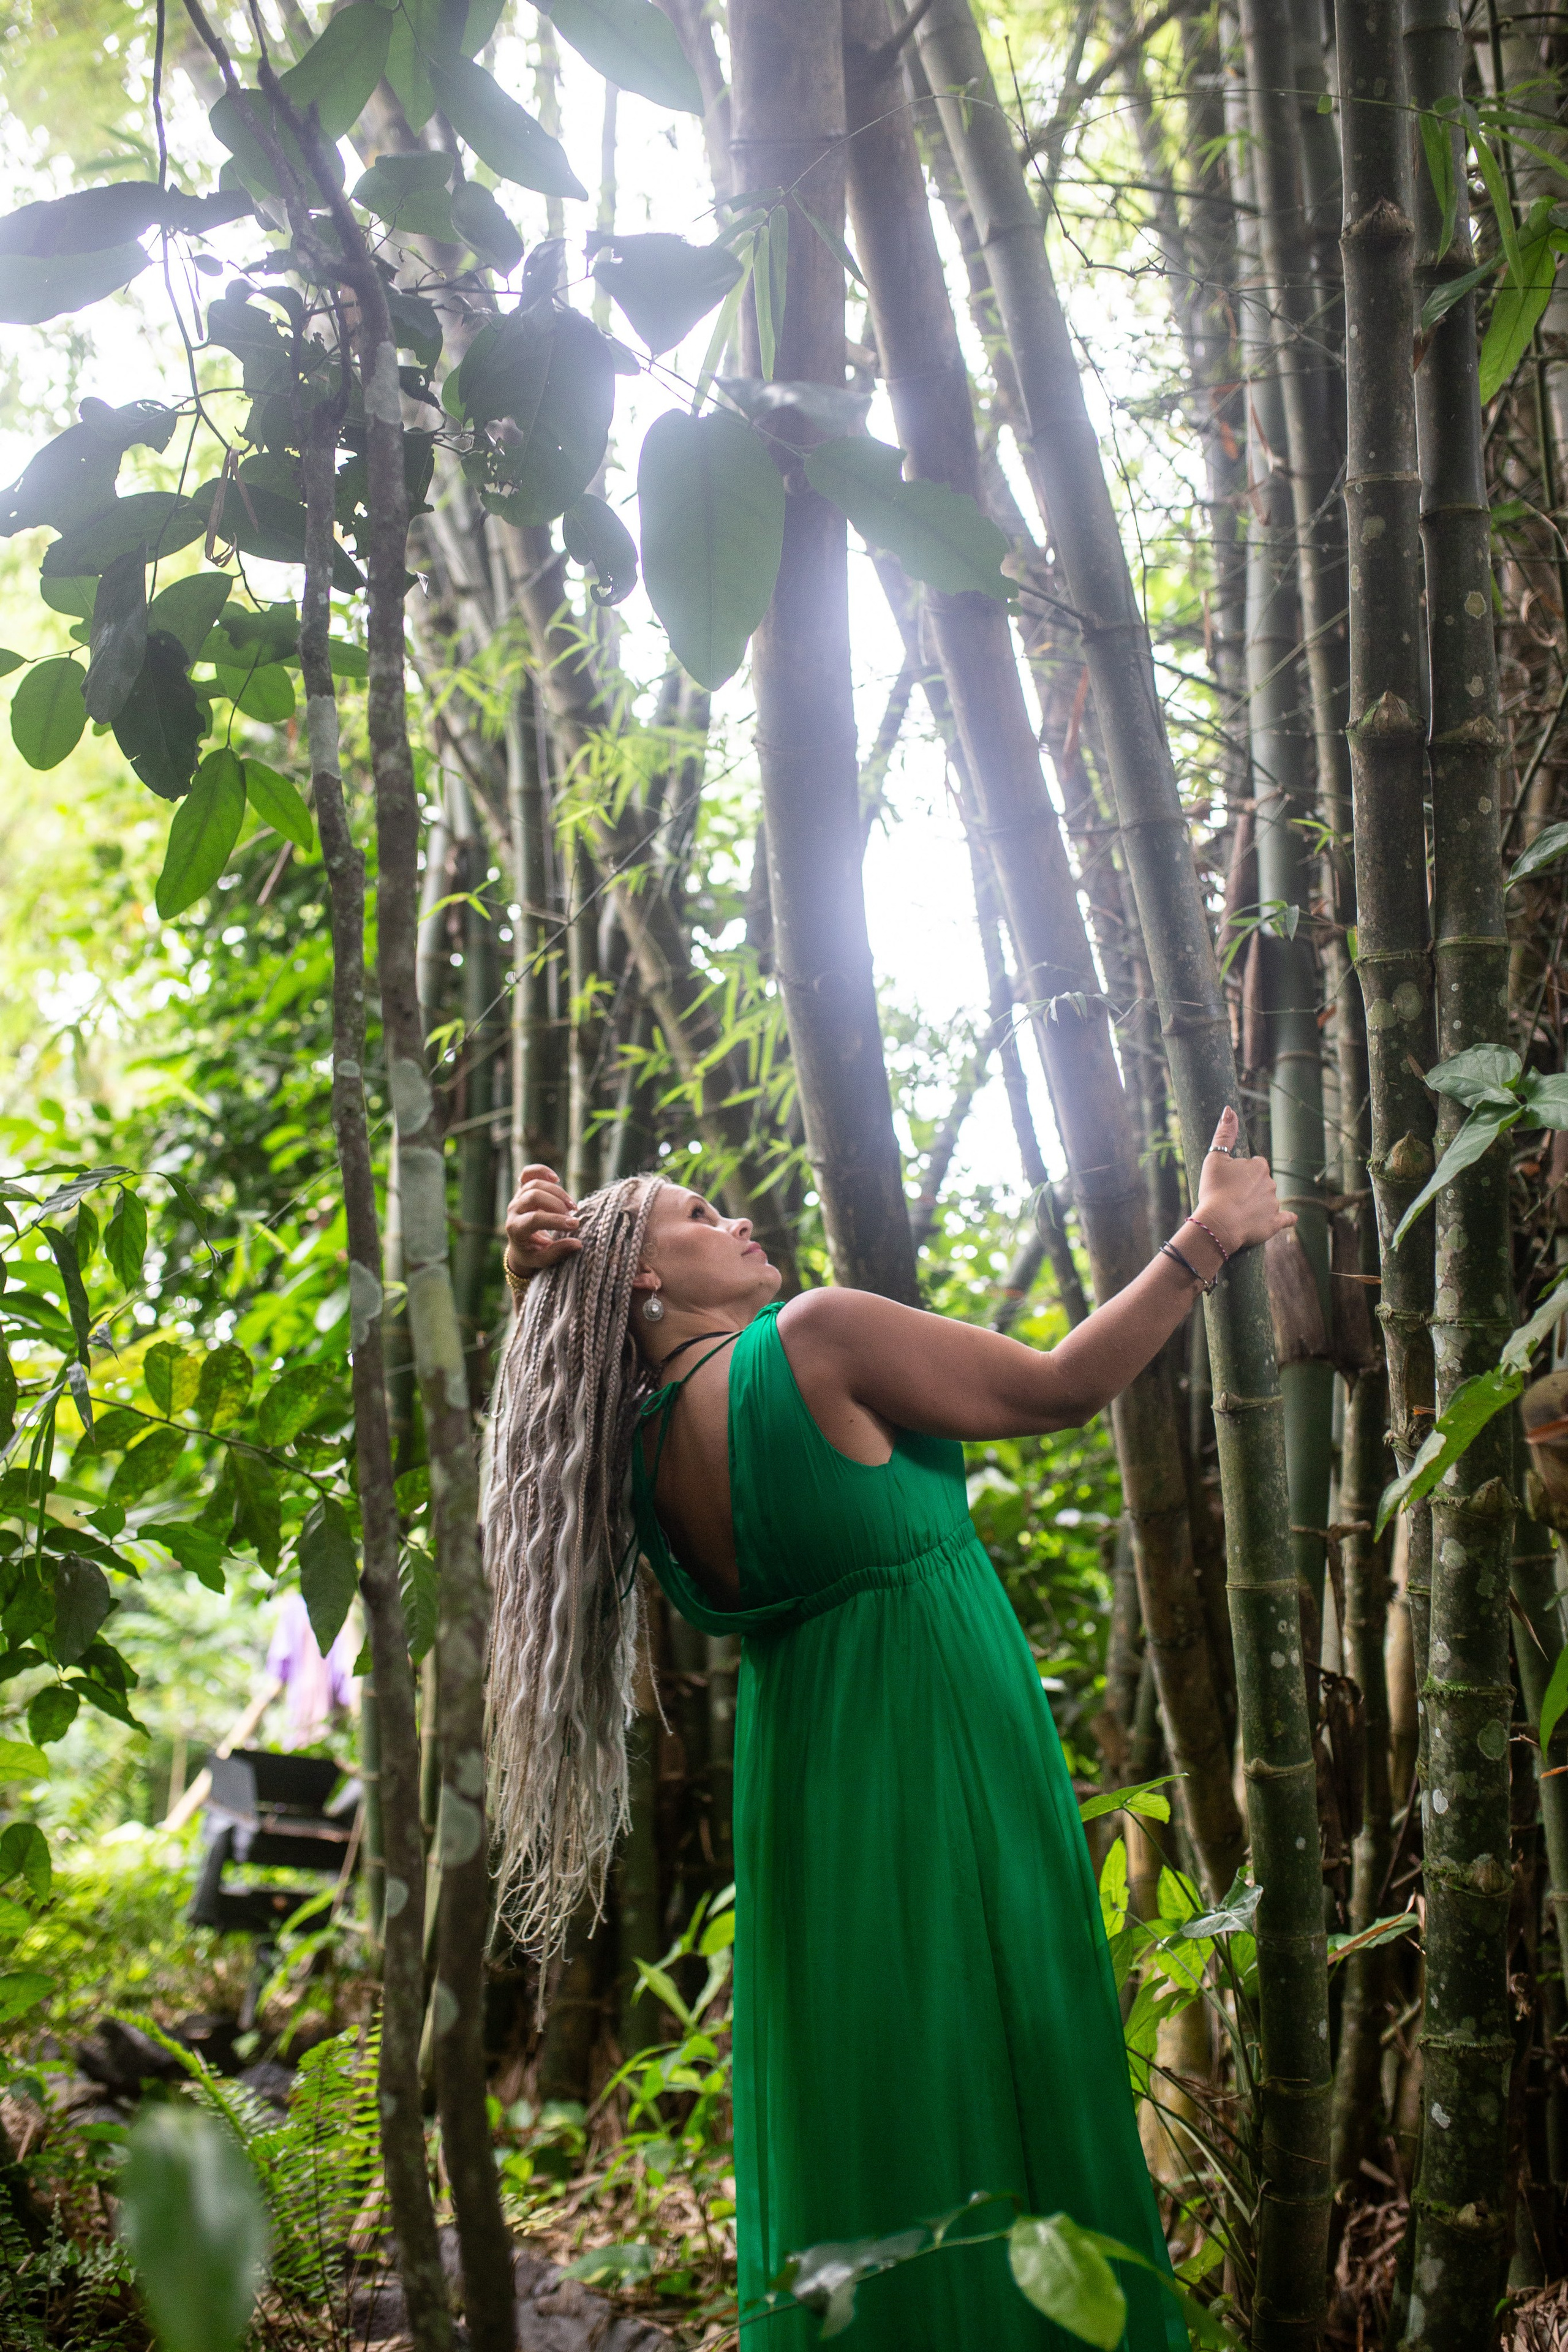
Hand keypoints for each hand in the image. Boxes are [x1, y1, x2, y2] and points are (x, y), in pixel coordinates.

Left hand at [503, 1165, 581, 1278]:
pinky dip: (541, 1171)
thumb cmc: (532, 1253)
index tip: (575, 1225)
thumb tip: (577, 1243)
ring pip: (535, 1184)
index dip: (556, 1220)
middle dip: (556, 1204)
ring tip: (571, 1205)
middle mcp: (513, 1211)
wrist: (521, 1246)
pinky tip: (555, 1179)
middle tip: (573, 1215)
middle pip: (534, 1196)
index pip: (535, 1219)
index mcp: (515, 1229)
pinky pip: (528, 1173)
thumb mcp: (542, 1259)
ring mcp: (517, 1198)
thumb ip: (558, 1252)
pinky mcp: (522, 1189)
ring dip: (557, 1192)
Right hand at [1192, 1107, 1296, 1258]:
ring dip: (1259, 1203)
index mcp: (1259, 1166)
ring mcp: (1274, 1204)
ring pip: (1269, 1199)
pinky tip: (1290, 1219)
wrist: (1219, 1223)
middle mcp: (1271, 1183)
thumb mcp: (1214, 1159)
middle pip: (1262, 1182)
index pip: (1255, 1164)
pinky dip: (1286, 1218)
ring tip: (1239, 1212)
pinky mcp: (1275, 1222)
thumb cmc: (1214, 1190)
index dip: (1243, 1172)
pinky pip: (1286, 1219)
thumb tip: (1229, 1109)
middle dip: (1251, 1187)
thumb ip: (1224, 1134)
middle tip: (1232, 1196)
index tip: (1231, 1180)